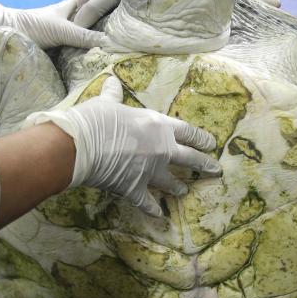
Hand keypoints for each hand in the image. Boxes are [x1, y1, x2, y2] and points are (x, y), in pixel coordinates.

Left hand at [0, 0, 104, 48]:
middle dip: (96, 17)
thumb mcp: (61, 30)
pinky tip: (89, 57)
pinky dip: (79, 51)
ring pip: (77, 33)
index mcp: (65, 9)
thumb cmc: (32, 26)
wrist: (6, 37)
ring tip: (107, 42)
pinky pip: (70, 49)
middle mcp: (62, 20)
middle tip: (113, 22)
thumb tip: (110, 41)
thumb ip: (84, 36)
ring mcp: (57, 34)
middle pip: (82, 16)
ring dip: (89, 37)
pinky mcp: (53, 48)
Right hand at [25, 77, 221, 215]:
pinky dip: (153, 209)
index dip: (201, 138)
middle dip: (204, 165)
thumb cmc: (95, 120)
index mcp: (158, 126)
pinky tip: (159, 215)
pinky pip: (147, 202)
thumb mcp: (107, 103)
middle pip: (190, 159)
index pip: (188, 132)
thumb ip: (114, 96)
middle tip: (215, 170)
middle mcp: (161, 150)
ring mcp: (150, 171)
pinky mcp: (135, 188)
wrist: (81, 146)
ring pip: (171, 182)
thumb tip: (112, 82)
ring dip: (179, 187)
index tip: (211, 144)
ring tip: (185, 191)